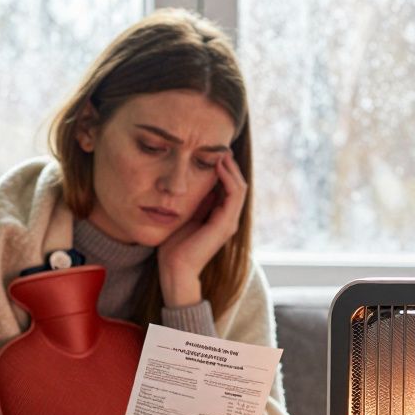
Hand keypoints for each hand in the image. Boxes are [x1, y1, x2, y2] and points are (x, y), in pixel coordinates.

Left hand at [157, 153, 248, 306]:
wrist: (175, 268)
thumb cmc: (175, 246)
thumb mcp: (184, 215)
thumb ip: (194, 201)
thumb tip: (193, 180)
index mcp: (220, 217)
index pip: (228, 187)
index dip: (223, 168)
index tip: (211, 151)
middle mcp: (229, 219)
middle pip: (237, 184)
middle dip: (229, 164)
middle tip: (219, 146)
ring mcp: (229, 222)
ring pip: (239, 187)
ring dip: (231, 168)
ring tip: (220, 152)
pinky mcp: (225, 224)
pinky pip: (234, 195)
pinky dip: (227, 178)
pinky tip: (217, 165)